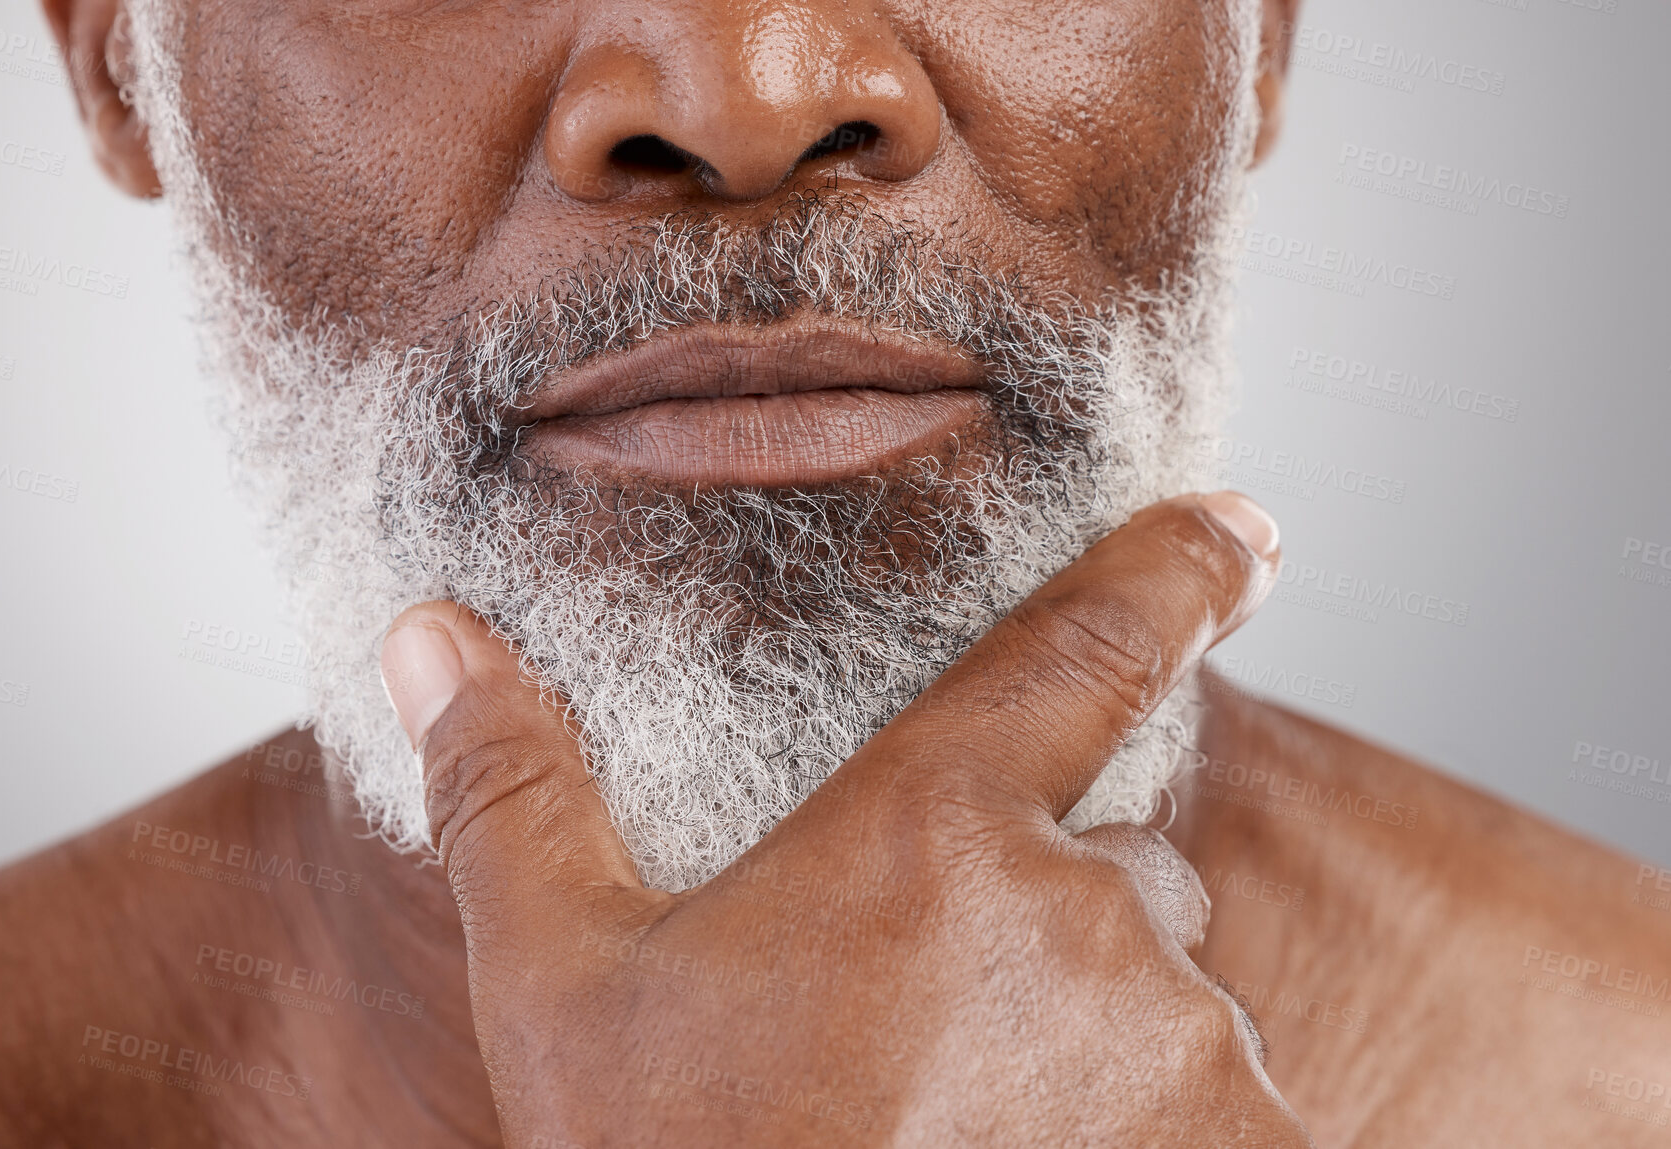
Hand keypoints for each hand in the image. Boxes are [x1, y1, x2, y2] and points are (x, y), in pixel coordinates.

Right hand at [379, 492, 1310, 1146]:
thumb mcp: (564, 994)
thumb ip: (511, 795)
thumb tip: (432, 634)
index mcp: (938, 833)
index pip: (1087, 646)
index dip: (1176, 568)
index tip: (1243, 527)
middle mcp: (1092, 923)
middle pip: (1109, 867)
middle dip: (1043, 919)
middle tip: (927, 1033)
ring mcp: (1185, 1060)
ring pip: (1157, 1006)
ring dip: (1083, 1052)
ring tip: (954, 1131)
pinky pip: (1212, 1112)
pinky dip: (1138, 1132)